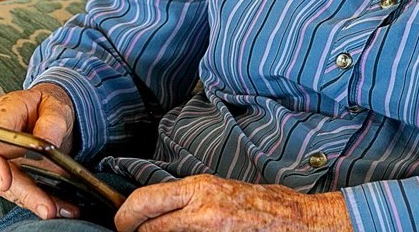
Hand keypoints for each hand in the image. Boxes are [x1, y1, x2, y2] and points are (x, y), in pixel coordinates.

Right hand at [0, 83, 78, 219]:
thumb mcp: (56, 106)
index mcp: (3, 112)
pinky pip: (16, 191)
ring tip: (57, 208)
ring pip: (7, 186)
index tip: (5, 182)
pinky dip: (35, 201)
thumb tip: (47, 144)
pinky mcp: (3, 173)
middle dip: (23, 192)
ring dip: (31, 200)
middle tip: (45, 206)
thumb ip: (52, 122)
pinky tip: (56, 206)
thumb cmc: (47, 106)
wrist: (48, 113)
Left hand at [114, 175, 351, 231]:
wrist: (296, 222)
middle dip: (133, 228)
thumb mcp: (216, 191)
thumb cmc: (259, 205)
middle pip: (146, 222)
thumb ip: (185, 200)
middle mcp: (201, 209)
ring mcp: (209, 229)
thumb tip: (153, 211)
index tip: (122, 222)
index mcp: (199, 189)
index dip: (125, 216)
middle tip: (131, 231)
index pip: (143, 201)